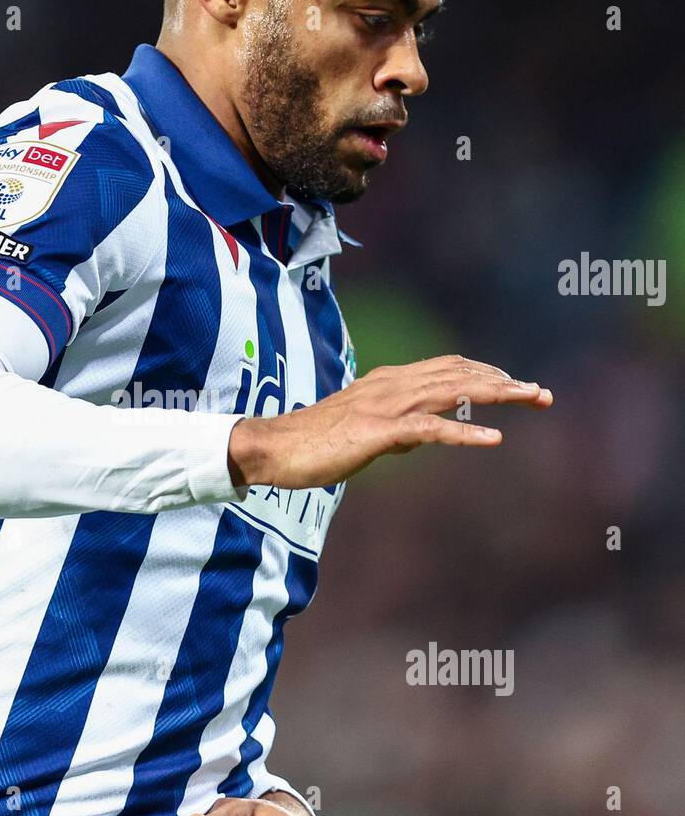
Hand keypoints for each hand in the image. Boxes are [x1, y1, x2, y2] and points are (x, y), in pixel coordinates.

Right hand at [228, 354, 553, 489]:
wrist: (272, 447)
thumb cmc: (311, 443)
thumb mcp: (361, 431)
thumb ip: (394, 428)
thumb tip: (421, 435)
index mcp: (388, 383)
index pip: (447, 368)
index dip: (485, 373)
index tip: (516, 384)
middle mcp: (392, 386)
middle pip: (460, 375)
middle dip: (505, 382)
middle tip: (543, 394)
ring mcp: (386, 406)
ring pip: (454, 392)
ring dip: (499, 395)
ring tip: (534, 399)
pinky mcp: (378, 431)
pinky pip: (431, 429)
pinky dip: (466, 433)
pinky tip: (495, 439)